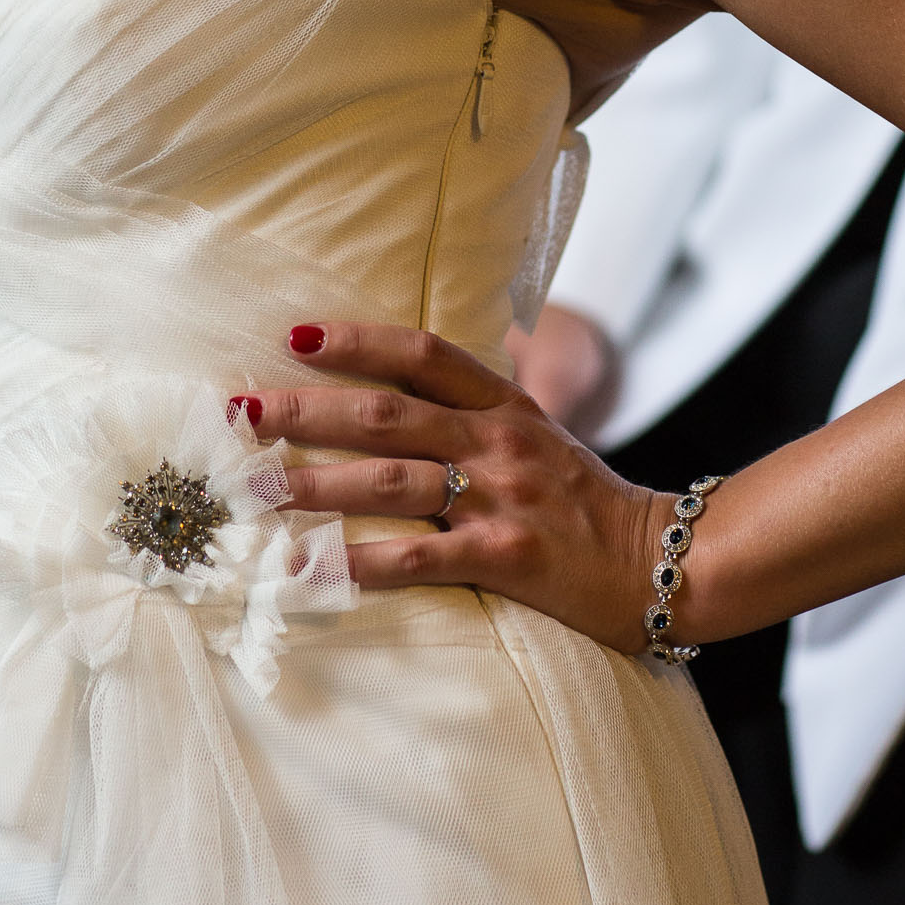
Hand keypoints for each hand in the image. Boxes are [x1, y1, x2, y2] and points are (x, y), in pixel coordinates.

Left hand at [261, 321, 664, 651]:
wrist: (667, 564)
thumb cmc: (589, 504)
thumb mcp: (540, 437)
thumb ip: (477, 413)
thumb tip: (405, 389)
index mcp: (506, 407)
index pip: (424, 355)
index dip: (358, 342)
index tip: (294, 336)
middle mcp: (499, 443)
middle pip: (386, 414)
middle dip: (304, 411)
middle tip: (238, 409)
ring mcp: (501, 500)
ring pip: (389, 481)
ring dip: (312, 483)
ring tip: (250, 489)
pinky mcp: (505, 560)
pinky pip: (415, 558)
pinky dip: (353, 562)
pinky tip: (303, 568)